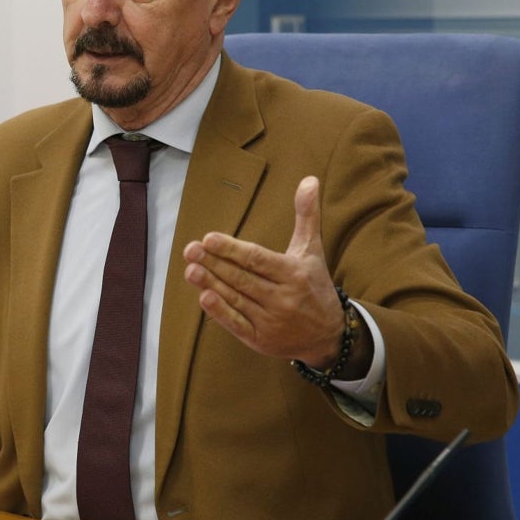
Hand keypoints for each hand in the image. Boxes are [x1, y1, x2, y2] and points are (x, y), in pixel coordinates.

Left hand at [182, 176, 366, 372]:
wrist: (329, 336)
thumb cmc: (315, 286)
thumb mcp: (312, 250)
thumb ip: (307, 216)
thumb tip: (309, 179)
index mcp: (294, 274)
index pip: (257, 259)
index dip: (232, 250)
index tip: (208, 238)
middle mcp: (283, 298)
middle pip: (242, 278)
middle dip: (214, 264)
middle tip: (190, 250)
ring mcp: (271, 321)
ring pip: (236, 299)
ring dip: (211, 284)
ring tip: (190, 269)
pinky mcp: (261, 339)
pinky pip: (237, 324)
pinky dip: (220, 312)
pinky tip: (203, 297)